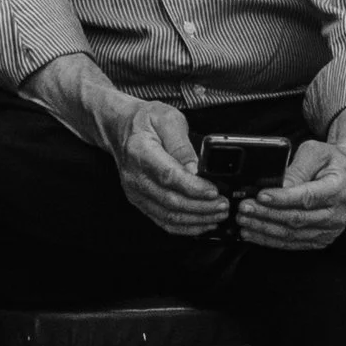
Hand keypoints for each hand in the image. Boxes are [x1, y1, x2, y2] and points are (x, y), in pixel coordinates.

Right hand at [105, 95, 231, 238]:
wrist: (122, 128)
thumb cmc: (146, 120)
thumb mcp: (168, 118)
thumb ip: (181, 144)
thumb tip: (195, 168)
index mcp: (140, 152)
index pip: (168, 176)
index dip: (192, 187)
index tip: (213, 191)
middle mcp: (135, 176)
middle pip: (170, 200)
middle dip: (201, 207)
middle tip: (223, 205)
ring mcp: (136, 192)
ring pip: (168, 215)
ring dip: (196, 219)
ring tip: (218, 215)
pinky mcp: (140, 201)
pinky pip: (162, 220)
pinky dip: (184, 226)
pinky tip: (202, 223)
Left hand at [238, 107, 345, 253]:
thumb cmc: (331, 163)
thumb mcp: (316, 153)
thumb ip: (297, 168)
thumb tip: (276, 186)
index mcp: (339, 188)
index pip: (307, 197)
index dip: (282, 198)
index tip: (261, 195)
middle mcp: (337, 213)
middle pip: (297, 218)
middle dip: (266, 214)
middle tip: (245, 208)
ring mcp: (330, 229)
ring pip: (292, 234)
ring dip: (264, 229)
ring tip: (244, 221)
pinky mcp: (321, 239)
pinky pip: (292, 243)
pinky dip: (270, 240)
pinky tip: (254, 233)